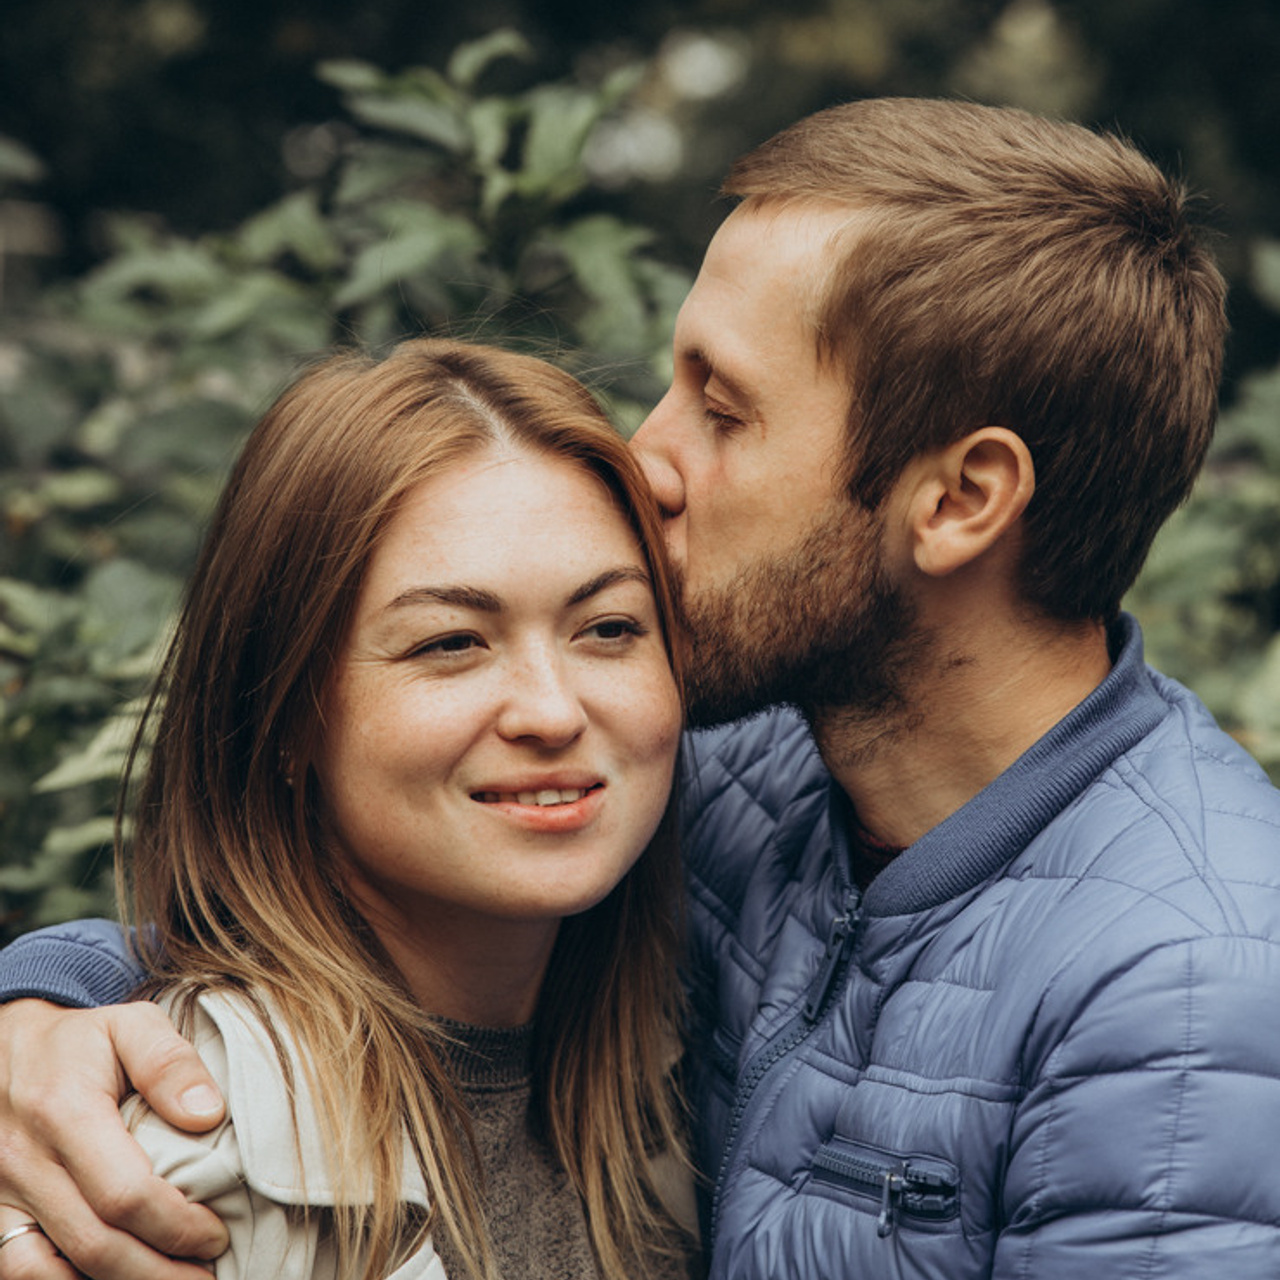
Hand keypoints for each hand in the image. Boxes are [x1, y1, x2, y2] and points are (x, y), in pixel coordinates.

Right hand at [0, 1001, 228, 1279]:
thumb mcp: (132, 1026)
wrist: (7, 1046)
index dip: (175, 1224)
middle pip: (93, 1243)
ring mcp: (2, 1195)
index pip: (124, 1193)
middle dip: (157, 1271)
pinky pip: (18, 1271)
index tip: (215, 1234)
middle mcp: (25, 1161)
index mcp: (65, 1112)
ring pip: (50, 1271)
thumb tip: (209, 1114)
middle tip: (205, 1274)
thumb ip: (171, 1063)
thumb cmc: (81, 1041)